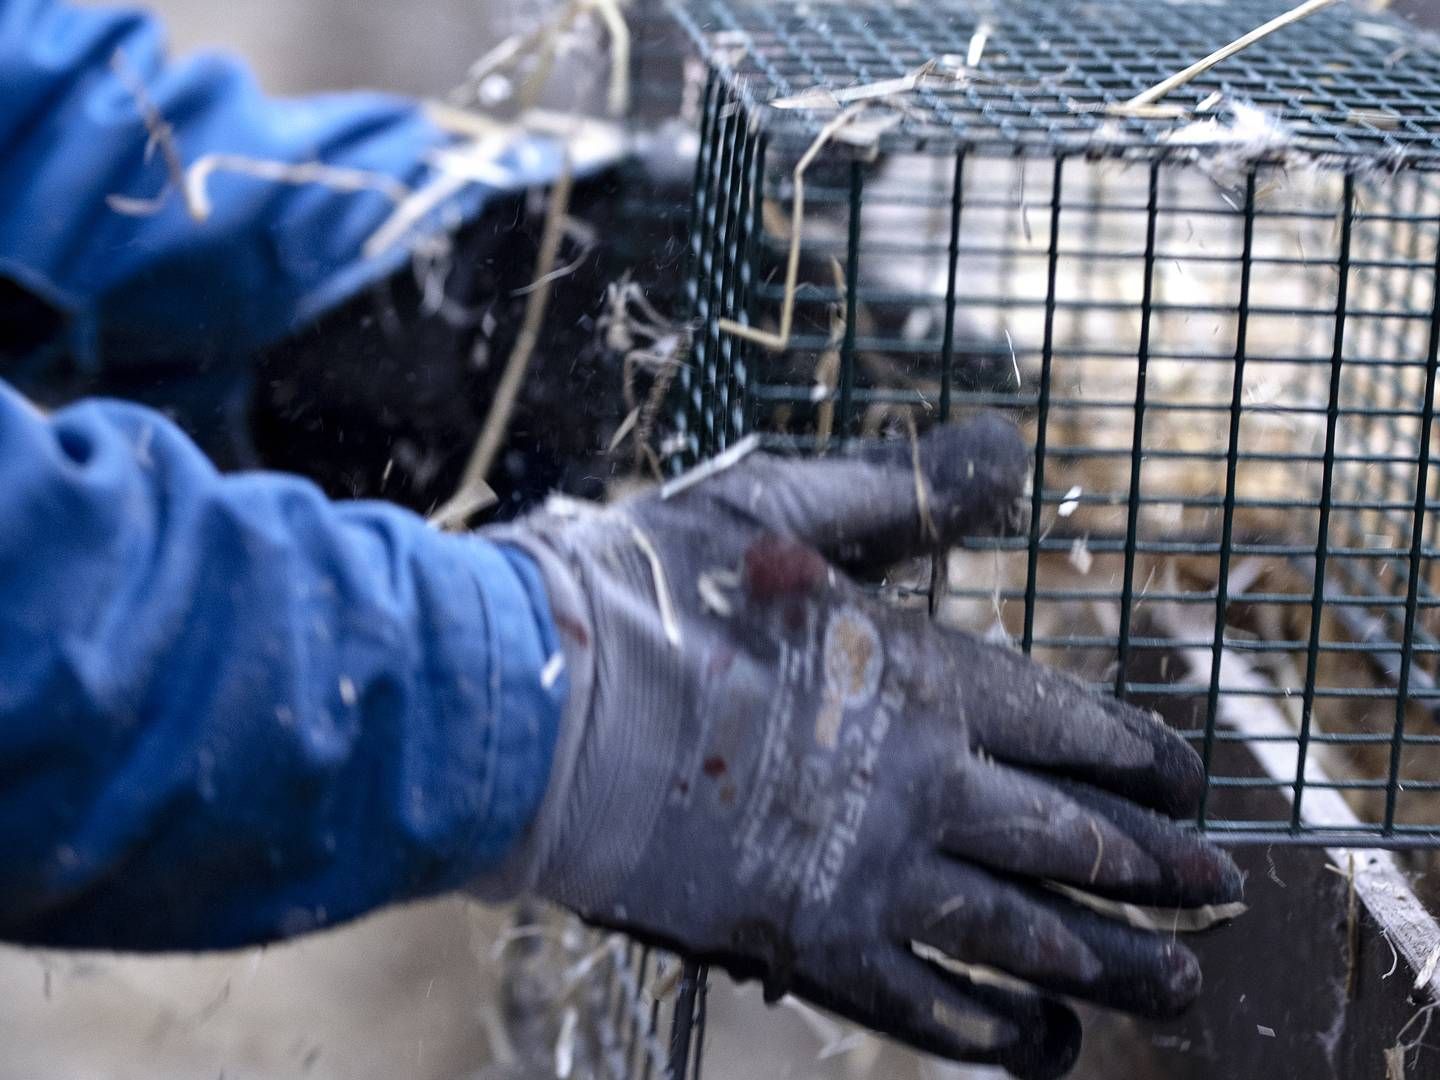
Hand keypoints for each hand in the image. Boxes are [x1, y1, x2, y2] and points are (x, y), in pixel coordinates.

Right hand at [486, 415, 1242, 1079]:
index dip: (1142, 762)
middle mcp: (920, 787)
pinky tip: (1039, 1045)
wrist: (531, 710)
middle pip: (1070, 844)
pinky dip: (991, 1032)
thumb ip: (904, 490)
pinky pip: (924, 1006)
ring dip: (1107, 964)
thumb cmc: (646, 593)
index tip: (1187, 789)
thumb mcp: (780, 506)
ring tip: (1172, 986)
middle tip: (1219, 895)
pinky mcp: (802, 943)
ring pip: (1022, 937)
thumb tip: (1014, 447)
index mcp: (922, 676)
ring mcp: (865, 876)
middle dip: (1155, 873)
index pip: (1073, 730)